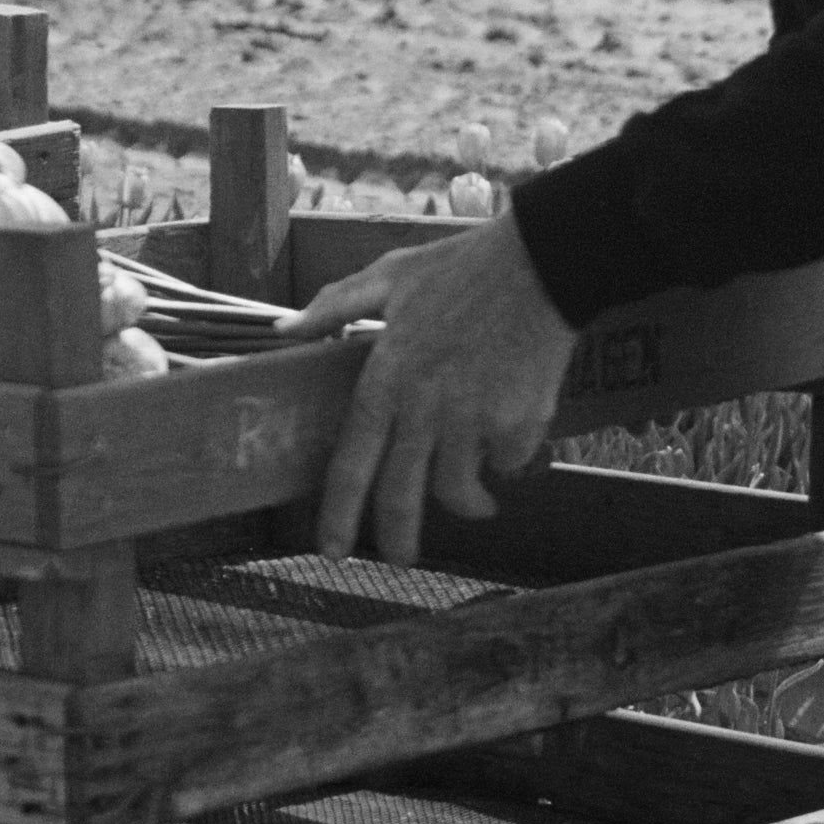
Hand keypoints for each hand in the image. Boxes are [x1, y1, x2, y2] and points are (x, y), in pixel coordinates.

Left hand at [275, 214, 577, 560]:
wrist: (543, 263)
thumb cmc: (462, 266)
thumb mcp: (390, 275)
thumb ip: (334, 305)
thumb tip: (281, 328)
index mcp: (387, 377)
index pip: (352, 461)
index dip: (339, 513)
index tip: (333, 550)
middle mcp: (424, 406)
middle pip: (401, 495)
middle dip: (399, 540)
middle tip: (401, 559)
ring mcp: (472, 418)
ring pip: (457, 489)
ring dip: (467, 504)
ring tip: (476, 505)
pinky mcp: (517, 421)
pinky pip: (505, 462)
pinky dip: (507, 461)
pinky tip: (510, 443)